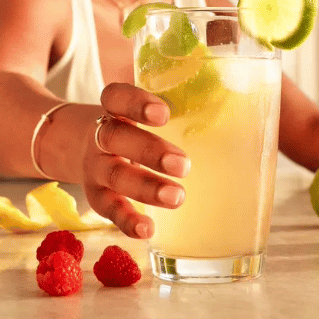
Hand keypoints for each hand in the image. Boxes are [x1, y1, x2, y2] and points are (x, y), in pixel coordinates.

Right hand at [82, 82, 190, 238]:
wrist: (82, 147)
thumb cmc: (133, 126)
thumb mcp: (143, 110)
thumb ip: (179, 100)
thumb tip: (236, 89)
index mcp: (114, 108)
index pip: (116, 97)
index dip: (135, 104)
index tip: (164, 114)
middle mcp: (100, 136)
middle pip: (116, 138)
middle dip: (150, 151)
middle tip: (184, 165)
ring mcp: (95, 168)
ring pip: (115, 175)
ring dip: (146, 188)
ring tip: (178, 196)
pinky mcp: (97, 196)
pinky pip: (109, 209)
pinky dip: (127, 220)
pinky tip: (147, 229)